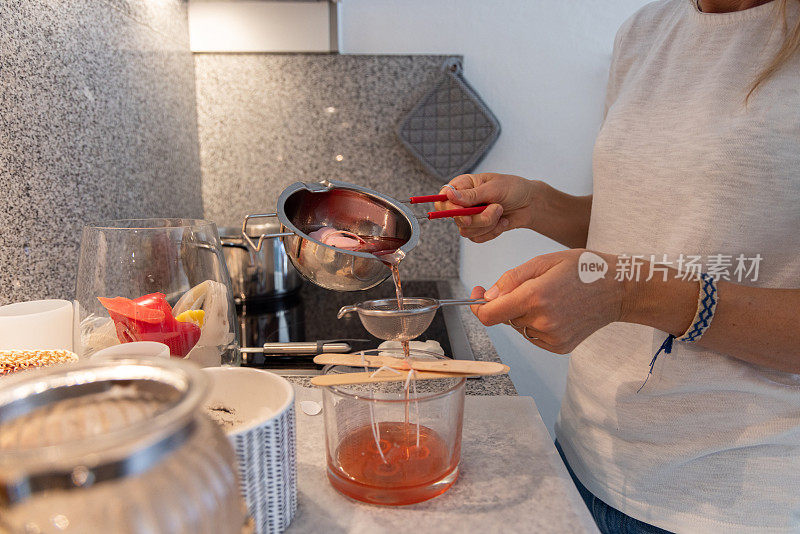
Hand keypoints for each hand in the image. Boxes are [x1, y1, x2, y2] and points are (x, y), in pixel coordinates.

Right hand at [434, 173, 538, 242]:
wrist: (530, 204)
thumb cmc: (513, 188)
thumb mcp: (493, 188)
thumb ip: (471, 195)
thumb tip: (449, 195)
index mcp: (462, 186)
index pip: (443, 200)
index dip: (449, 208)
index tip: (463, 211)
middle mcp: (462, 203)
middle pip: (456, 218)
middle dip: (478, 218)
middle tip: (496, 209)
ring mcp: (469, 217)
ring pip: (466, 231)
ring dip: (488, 224)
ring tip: (501, 212)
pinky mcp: (478, 230)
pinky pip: (477, 238)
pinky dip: (493, 232)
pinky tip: (503, 221)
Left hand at [470, 249, 623, 353]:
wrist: (619, 290)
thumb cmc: (582, 269)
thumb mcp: (543, 262)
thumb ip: (511, 279)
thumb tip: (486, 297)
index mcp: (535, 297)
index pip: (489, 314)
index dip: (477, 306)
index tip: (477, 295)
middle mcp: (541, 322)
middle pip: (505, 317)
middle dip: (508, 302)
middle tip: (531, 286)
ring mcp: (551, 338)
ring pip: (519, 327)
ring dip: (524, 313)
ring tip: (550, 297)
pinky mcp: (559, 347)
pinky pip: (533, 336)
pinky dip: (537, 324)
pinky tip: (557, 311)